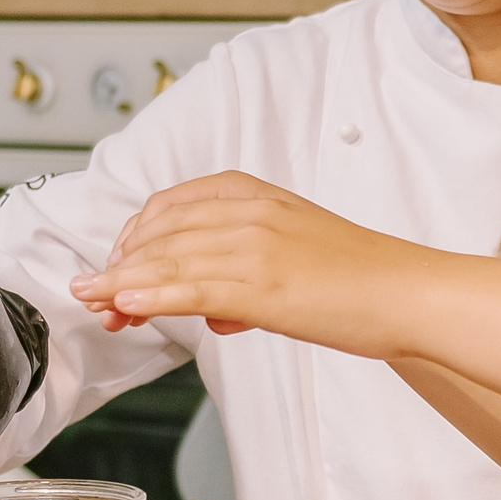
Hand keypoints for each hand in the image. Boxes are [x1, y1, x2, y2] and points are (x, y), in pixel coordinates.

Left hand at [69, 172, 434, 357]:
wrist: (406, 292)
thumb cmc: (358, 275)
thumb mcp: (292, 245)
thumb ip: (242, 263)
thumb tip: (206, 305)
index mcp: (252, 193)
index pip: (168, 207)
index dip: (132, 240)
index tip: (116, 269)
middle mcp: (248, 212)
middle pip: (159, 236)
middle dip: (119, 269)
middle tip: (97, 299)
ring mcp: (254, 247)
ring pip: (167, 264)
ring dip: (120, 285)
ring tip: (95, 304)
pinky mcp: (263, 287)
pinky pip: (191, 289)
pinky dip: (150, 297)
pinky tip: (126, 306)